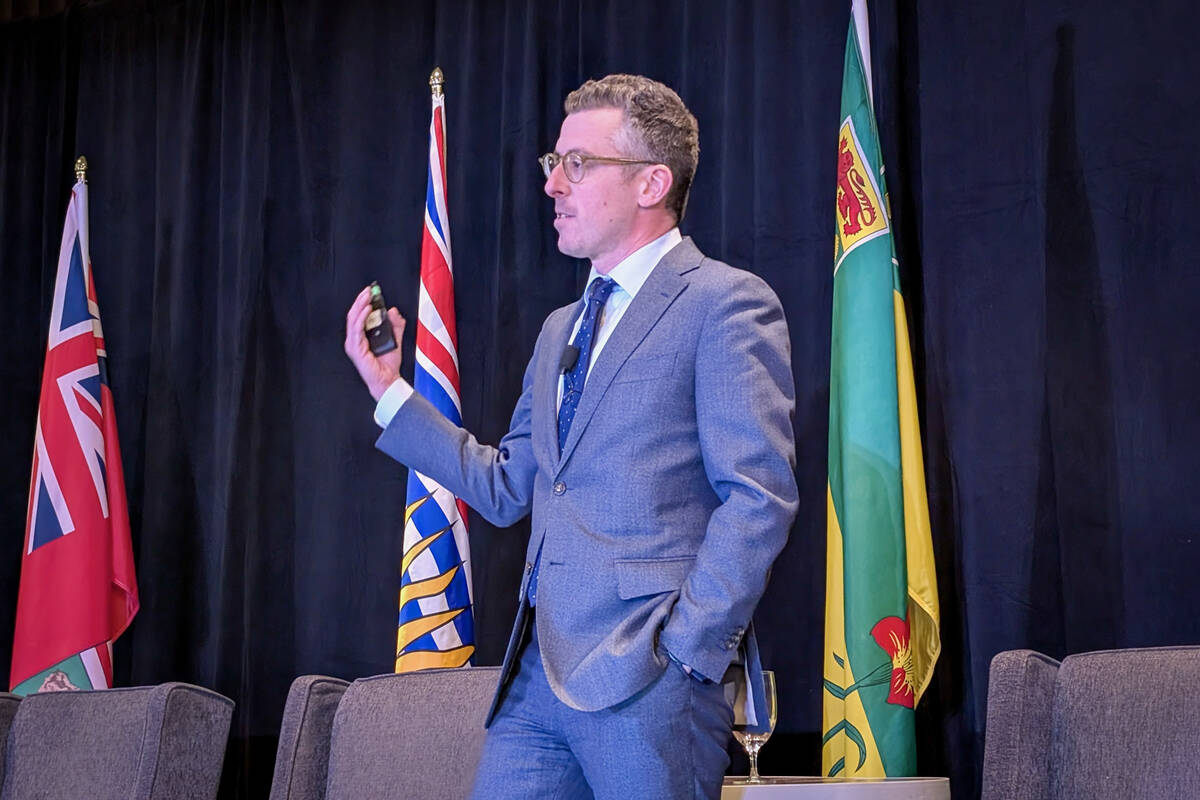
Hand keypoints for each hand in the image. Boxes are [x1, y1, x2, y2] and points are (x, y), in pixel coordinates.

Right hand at [344, 286, 405, 400]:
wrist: (387, 380)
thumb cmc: (388, 364)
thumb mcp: (395, 339)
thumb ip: (396, 325)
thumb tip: (393, 310)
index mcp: (361, 336)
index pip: (359, 315)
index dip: (363, 302)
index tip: (371, 291)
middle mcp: (355, 339)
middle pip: (354, 314)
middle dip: (361, 300)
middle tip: (368, 290)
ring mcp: (353, 344)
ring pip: (353, 319)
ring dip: (360, 305)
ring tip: (367, 296)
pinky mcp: (355, 349)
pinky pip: (357, 330)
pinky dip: (361, 318)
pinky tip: (367, 310)